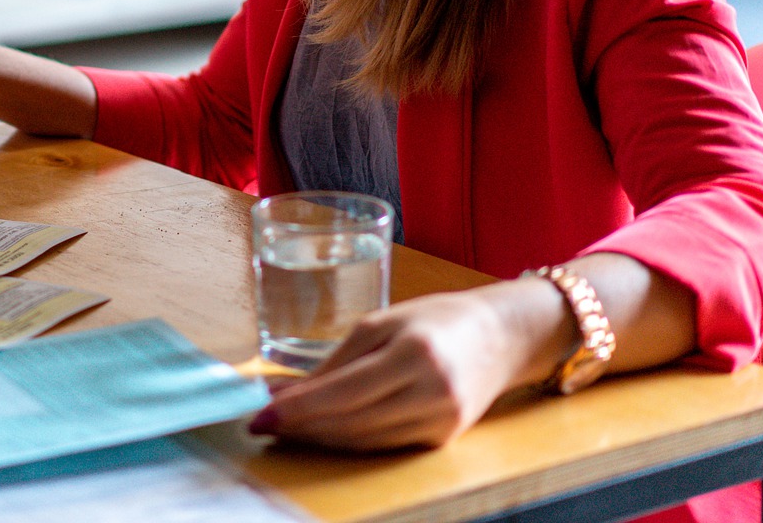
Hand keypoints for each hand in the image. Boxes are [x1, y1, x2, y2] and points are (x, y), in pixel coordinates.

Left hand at [249, 286, 560, 449]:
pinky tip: (322, 431)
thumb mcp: (383, 323)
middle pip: (351, 423)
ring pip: (364, 440)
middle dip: (301, 426)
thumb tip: (285, 389)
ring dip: (319, 437)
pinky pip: (383, 444)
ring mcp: (440, 422)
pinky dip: (348, 439)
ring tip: (284, 427)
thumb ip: (336, 359)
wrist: (501, 337)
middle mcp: (431, 393)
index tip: (261, 414)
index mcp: (415, 354)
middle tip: (262, 423)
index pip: (344, 392)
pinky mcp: (442, 439)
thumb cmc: (437, 319)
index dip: (298, 408)